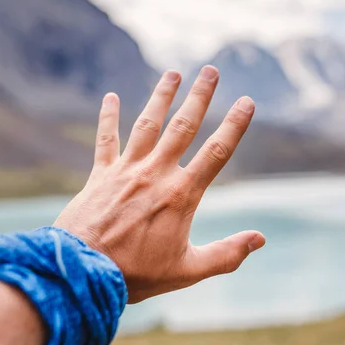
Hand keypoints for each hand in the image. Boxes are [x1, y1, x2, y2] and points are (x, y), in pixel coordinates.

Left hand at [54, 66, 265, 303]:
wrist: (84, 273)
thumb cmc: (137, 274)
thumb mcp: (188, 270)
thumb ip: (227, 254)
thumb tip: (260, 239)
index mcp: (181, 194)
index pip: (216, 152)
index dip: (235, 125)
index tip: (247, 101)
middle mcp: (155, 173)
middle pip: (183, 126)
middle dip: (200, 96)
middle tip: (211, 70)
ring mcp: (126, 170)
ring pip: (148, 124)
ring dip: (161, 97)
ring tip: (173, 73)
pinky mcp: (100, 175)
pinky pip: (106, 140)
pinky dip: (108, 117)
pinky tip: (111, 96)